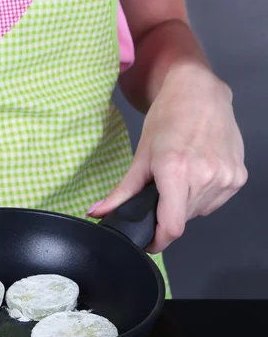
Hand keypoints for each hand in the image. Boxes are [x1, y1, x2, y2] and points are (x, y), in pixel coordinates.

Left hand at [87, 62, 247, 252]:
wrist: (200, 93)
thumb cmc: (168, 119)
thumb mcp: (140, 157)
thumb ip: (121, 192)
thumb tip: (97, 213)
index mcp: (177, 172)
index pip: (172, 227)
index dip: (158, 241)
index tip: (148, 242)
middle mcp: (205, 177)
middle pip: (181, 220)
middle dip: (166, 215)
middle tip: (159, 193)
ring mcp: (225, 178)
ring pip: (198, 212)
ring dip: (184, 205)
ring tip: (179, 178)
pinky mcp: (238, 176)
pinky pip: (214, 202)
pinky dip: (201, 197)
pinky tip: (196, 175)